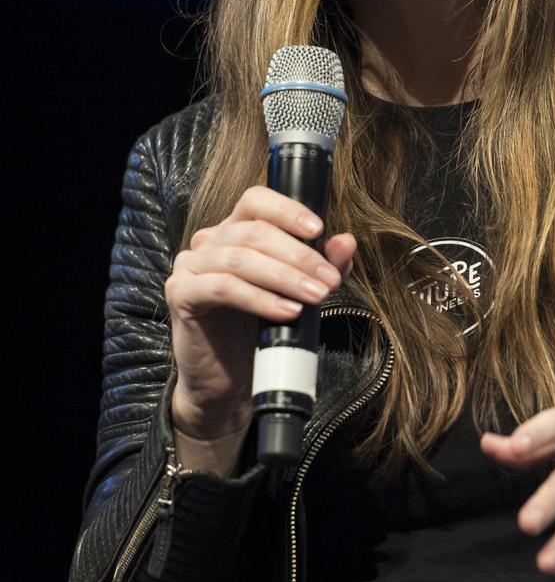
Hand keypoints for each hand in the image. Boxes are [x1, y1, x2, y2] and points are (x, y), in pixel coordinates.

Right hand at [164, 186, 355, 439]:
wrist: (229, 381)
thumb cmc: (261, 329)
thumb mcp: (299, 293)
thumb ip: (322, 266)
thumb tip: (346, 242)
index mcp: (235, 230)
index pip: (257, 200)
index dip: (287, 210)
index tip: (319, 230)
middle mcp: (209, 241)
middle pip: (255, 231)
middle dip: (299, 255)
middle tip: (329, 280)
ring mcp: (191, 265)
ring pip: (240, 259)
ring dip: (284, 277)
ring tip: (315, 296)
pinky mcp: (181, 294)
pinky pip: (223, 288)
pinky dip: (259, 299)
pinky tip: (286, 312)